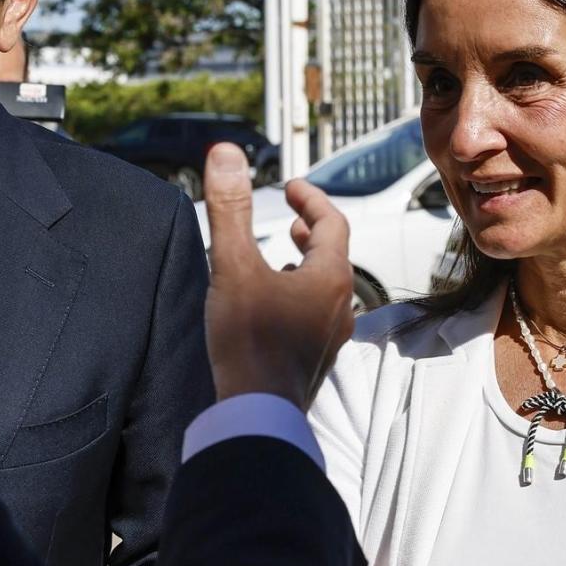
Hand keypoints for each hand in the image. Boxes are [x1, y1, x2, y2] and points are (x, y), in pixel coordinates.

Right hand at [201, 143, 354, 408]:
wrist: (258, 415)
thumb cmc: (249, 339)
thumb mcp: (233, 265)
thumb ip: (230, 208)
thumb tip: (225, 151)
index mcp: (330, 278)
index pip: (332, 223)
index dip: (311, 200)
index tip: (291, 187)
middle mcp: (340, 306)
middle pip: (333, 258)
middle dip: (311, 234)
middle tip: (290, 222)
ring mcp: (330, 338)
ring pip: (325, 290)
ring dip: (305, 268)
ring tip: (280, 261)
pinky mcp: (313, 362)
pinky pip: (313, 317)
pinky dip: (297, 298)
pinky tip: (270, 309)